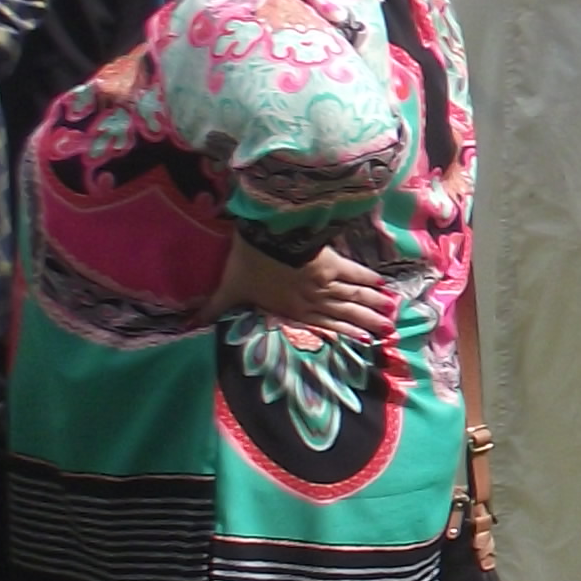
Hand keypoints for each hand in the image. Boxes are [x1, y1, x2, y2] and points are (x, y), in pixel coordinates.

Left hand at [218, 231, 398, 345]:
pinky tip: (381, 282)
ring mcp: (325, 282)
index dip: (343, 332)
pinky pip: (353, 272)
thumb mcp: (229, 289)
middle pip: (344, 312)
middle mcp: (313, 300)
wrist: (266, 240)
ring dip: (371, 304)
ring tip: (391, 312)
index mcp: (291, 308)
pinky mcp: (331, 262)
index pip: (322, 324)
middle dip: (366, 322)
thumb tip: (189, 324)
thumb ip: (213, 308)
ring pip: (352, 296)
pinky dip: (366, 278)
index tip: (364, 340)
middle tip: (388, 330)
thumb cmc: (248, 266)